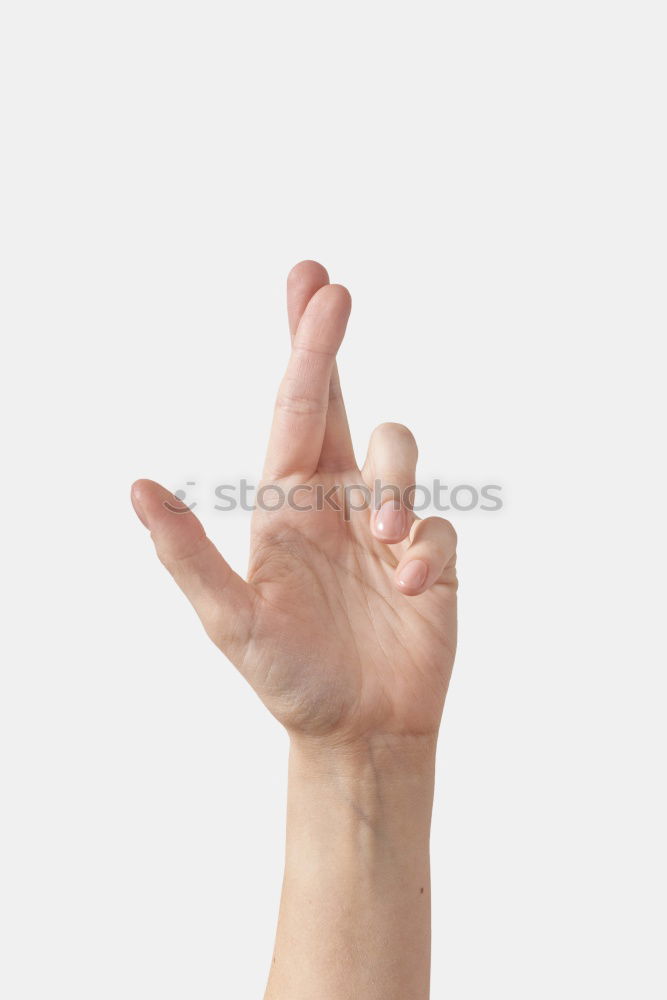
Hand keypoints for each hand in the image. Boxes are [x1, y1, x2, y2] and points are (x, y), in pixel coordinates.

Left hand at [131, 261, 456, 747]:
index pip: (296, 412)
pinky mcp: (433, 554)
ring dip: (394, 487)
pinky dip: (426, 548)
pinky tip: (411, 590)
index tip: (315, 286)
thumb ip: (187, 556)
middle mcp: (337, 502)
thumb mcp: (230, 622)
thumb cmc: (289, 677)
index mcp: (287, 506)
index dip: (305, 348)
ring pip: (401, 455)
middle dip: (329, 344)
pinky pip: (440, 524)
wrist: (357, 731)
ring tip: (383, 544)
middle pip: (343, 405)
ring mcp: (388, 525)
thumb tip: (138, 488)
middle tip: (328, 284)